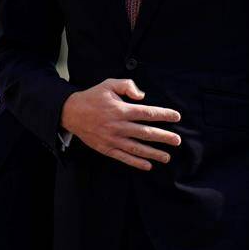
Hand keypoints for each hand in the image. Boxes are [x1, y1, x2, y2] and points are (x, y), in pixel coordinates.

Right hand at [60, 79, 180, 170]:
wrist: (71, 113)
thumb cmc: (92, 97)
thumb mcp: (109, 84)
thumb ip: (127, 86)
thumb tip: (142, 96)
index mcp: (121, 110)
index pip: (147, 113)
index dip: (163, 115)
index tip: (176, 117)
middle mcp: (118, 126)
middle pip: (146, 133)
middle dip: (164, 137)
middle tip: (177, 140)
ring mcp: (112, 139)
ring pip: (137, 148)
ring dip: (154, 153)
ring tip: (167, 157)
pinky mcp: (106, 148)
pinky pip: (124, 157)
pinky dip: (136, 162)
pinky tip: (148, 165)